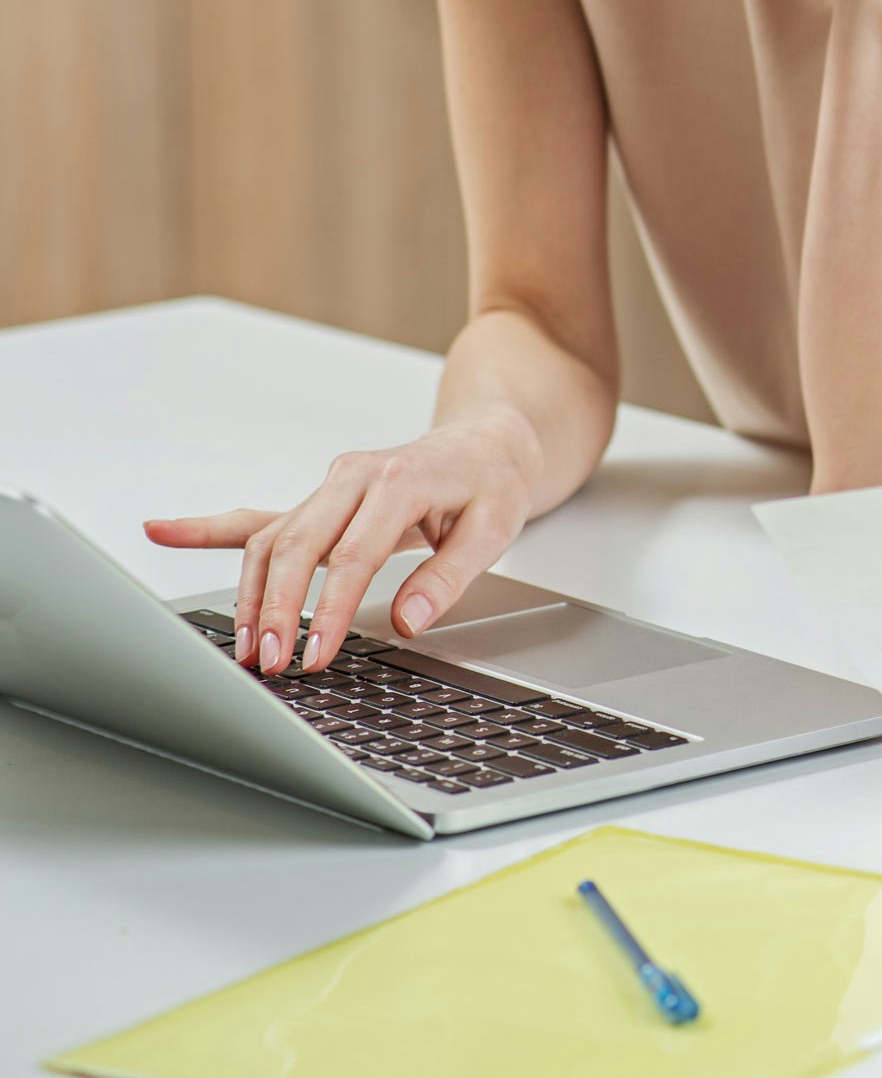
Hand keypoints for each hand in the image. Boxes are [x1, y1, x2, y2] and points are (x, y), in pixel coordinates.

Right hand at [141, 408, 546, 674]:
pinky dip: (209, 527)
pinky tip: (163, 530)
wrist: (488, 442)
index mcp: (399, 481)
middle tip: (268, 662)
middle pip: (297, 545)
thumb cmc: (492, 483)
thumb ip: (450, 575)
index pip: (354, 555)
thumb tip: (410, 620)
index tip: (317, 656)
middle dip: (277, 609)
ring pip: (272, 539)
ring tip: (245, 648)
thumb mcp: (495, 528)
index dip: (331, 610)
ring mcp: (330, 486)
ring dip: (253, 595)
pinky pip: (258, 516)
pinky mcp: (318, 500)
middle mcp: (354, 477)